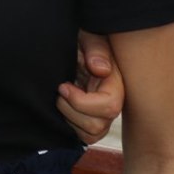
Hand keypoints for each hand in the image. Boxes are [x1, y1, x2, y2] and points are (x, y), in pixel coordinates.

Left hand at [58, 30, 124, 144]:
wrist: (68, 46)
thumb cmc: (81, 41)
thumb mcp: (88, 36)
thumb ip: (96, 49)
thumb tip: (100, 69)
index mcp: (114, 83)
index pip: (109, 106)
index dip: (82, 101)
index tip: (63, 86)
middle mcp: (111, 102)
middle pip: (98, 125)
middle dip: (71, 111)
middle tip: (59, 92)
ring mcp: (101, 114)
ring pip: (90, 135)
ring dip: (69, 119)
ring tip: (60, 99)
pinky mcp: (88, 120)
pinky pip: (83, 137)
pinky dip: (69, 126)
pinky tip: (62, 107)